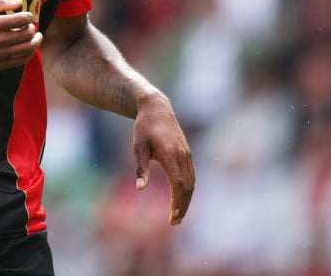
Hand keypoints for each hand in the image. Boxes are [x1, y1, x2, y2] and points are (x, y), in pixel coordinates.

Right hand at [0, 0, 42, 71]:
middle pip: (25, 35)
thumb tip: (19, 2)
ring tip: (37, 37)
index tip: (27, 15)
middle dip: (32, 28)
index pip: (20, 20)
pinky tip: (29, 49)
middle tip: (31, 26)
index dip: (28, 16)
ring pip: (25, 49)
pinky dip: (28, 55)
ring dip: (34, 42)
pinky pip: (18, 62)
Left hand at [132, 92, 194, 225]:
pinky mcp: (187, 153)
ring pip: (192, 182)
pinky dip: (188, 190)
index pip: (178, 183)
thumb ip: (141, 167)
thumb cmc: (144, 128)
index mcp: (170, 154)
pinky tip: (181, 199)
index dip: (177, 202)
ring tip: (177, 215)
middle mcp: (182, 155)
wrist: (156, 108)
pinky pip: (192, 175)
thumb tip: (141, 188)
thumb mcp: (138, 146)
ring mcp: (187, 154)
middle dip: (183, 206)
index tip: (171, 217)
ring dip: (187, 200)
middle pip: (188, 186)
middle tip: (174, 222)